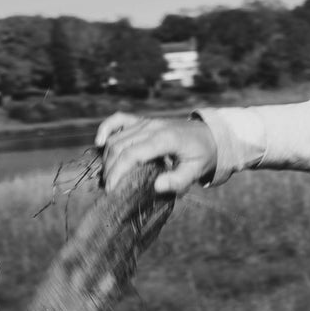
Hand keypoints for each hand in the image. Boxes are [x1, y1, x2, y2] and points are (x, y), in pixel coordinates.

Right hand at [95, 113, 218, 195]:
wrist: (210, 135)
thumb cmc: (202, 155)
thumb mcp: (196, 170)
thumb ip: (179, 180)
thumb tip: (156, 186)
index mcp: (165, 139)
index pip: (132, 154)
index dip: (118, 172)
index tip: (111, 190)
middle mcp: (152, 127)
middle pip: (119, 146)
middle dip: (110, 169)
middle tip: (109, 188)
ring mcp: (146, 122)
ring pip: (116, 137)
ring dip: (107, 157)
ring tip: (107, 177)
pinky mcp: (143, 121)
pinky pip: (119, 120)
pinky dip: (106, 129)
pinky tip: (99, 143)